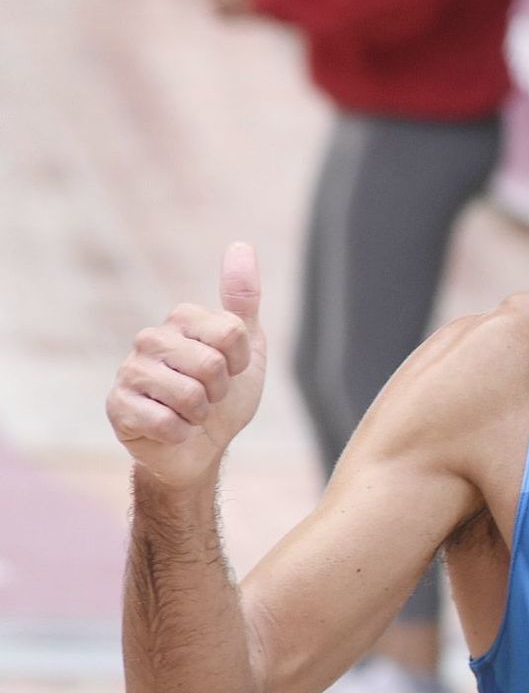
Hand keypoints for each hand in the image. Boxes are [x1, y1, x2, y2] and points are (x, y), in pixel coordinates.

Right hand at [106, 243, 267, 488]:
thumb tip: (240, 246)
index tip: (232, 370)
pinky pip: (165, 421)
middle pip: (211, 363)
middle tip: (210, 396)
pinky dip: (180, 433)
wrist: (202, 446)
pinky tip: (172, 430)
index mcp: (181, 319)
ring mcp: (129, 371)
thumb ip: (243, 300)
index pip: (231, 331)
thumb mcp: (247, 346)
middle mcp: (150, 338)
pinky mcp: (117, 406)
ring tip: (192, 413)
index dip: (240, 361)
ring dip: (201, 413)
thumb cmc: (224, 396)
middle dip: (220, 390)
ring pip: (189, 393)